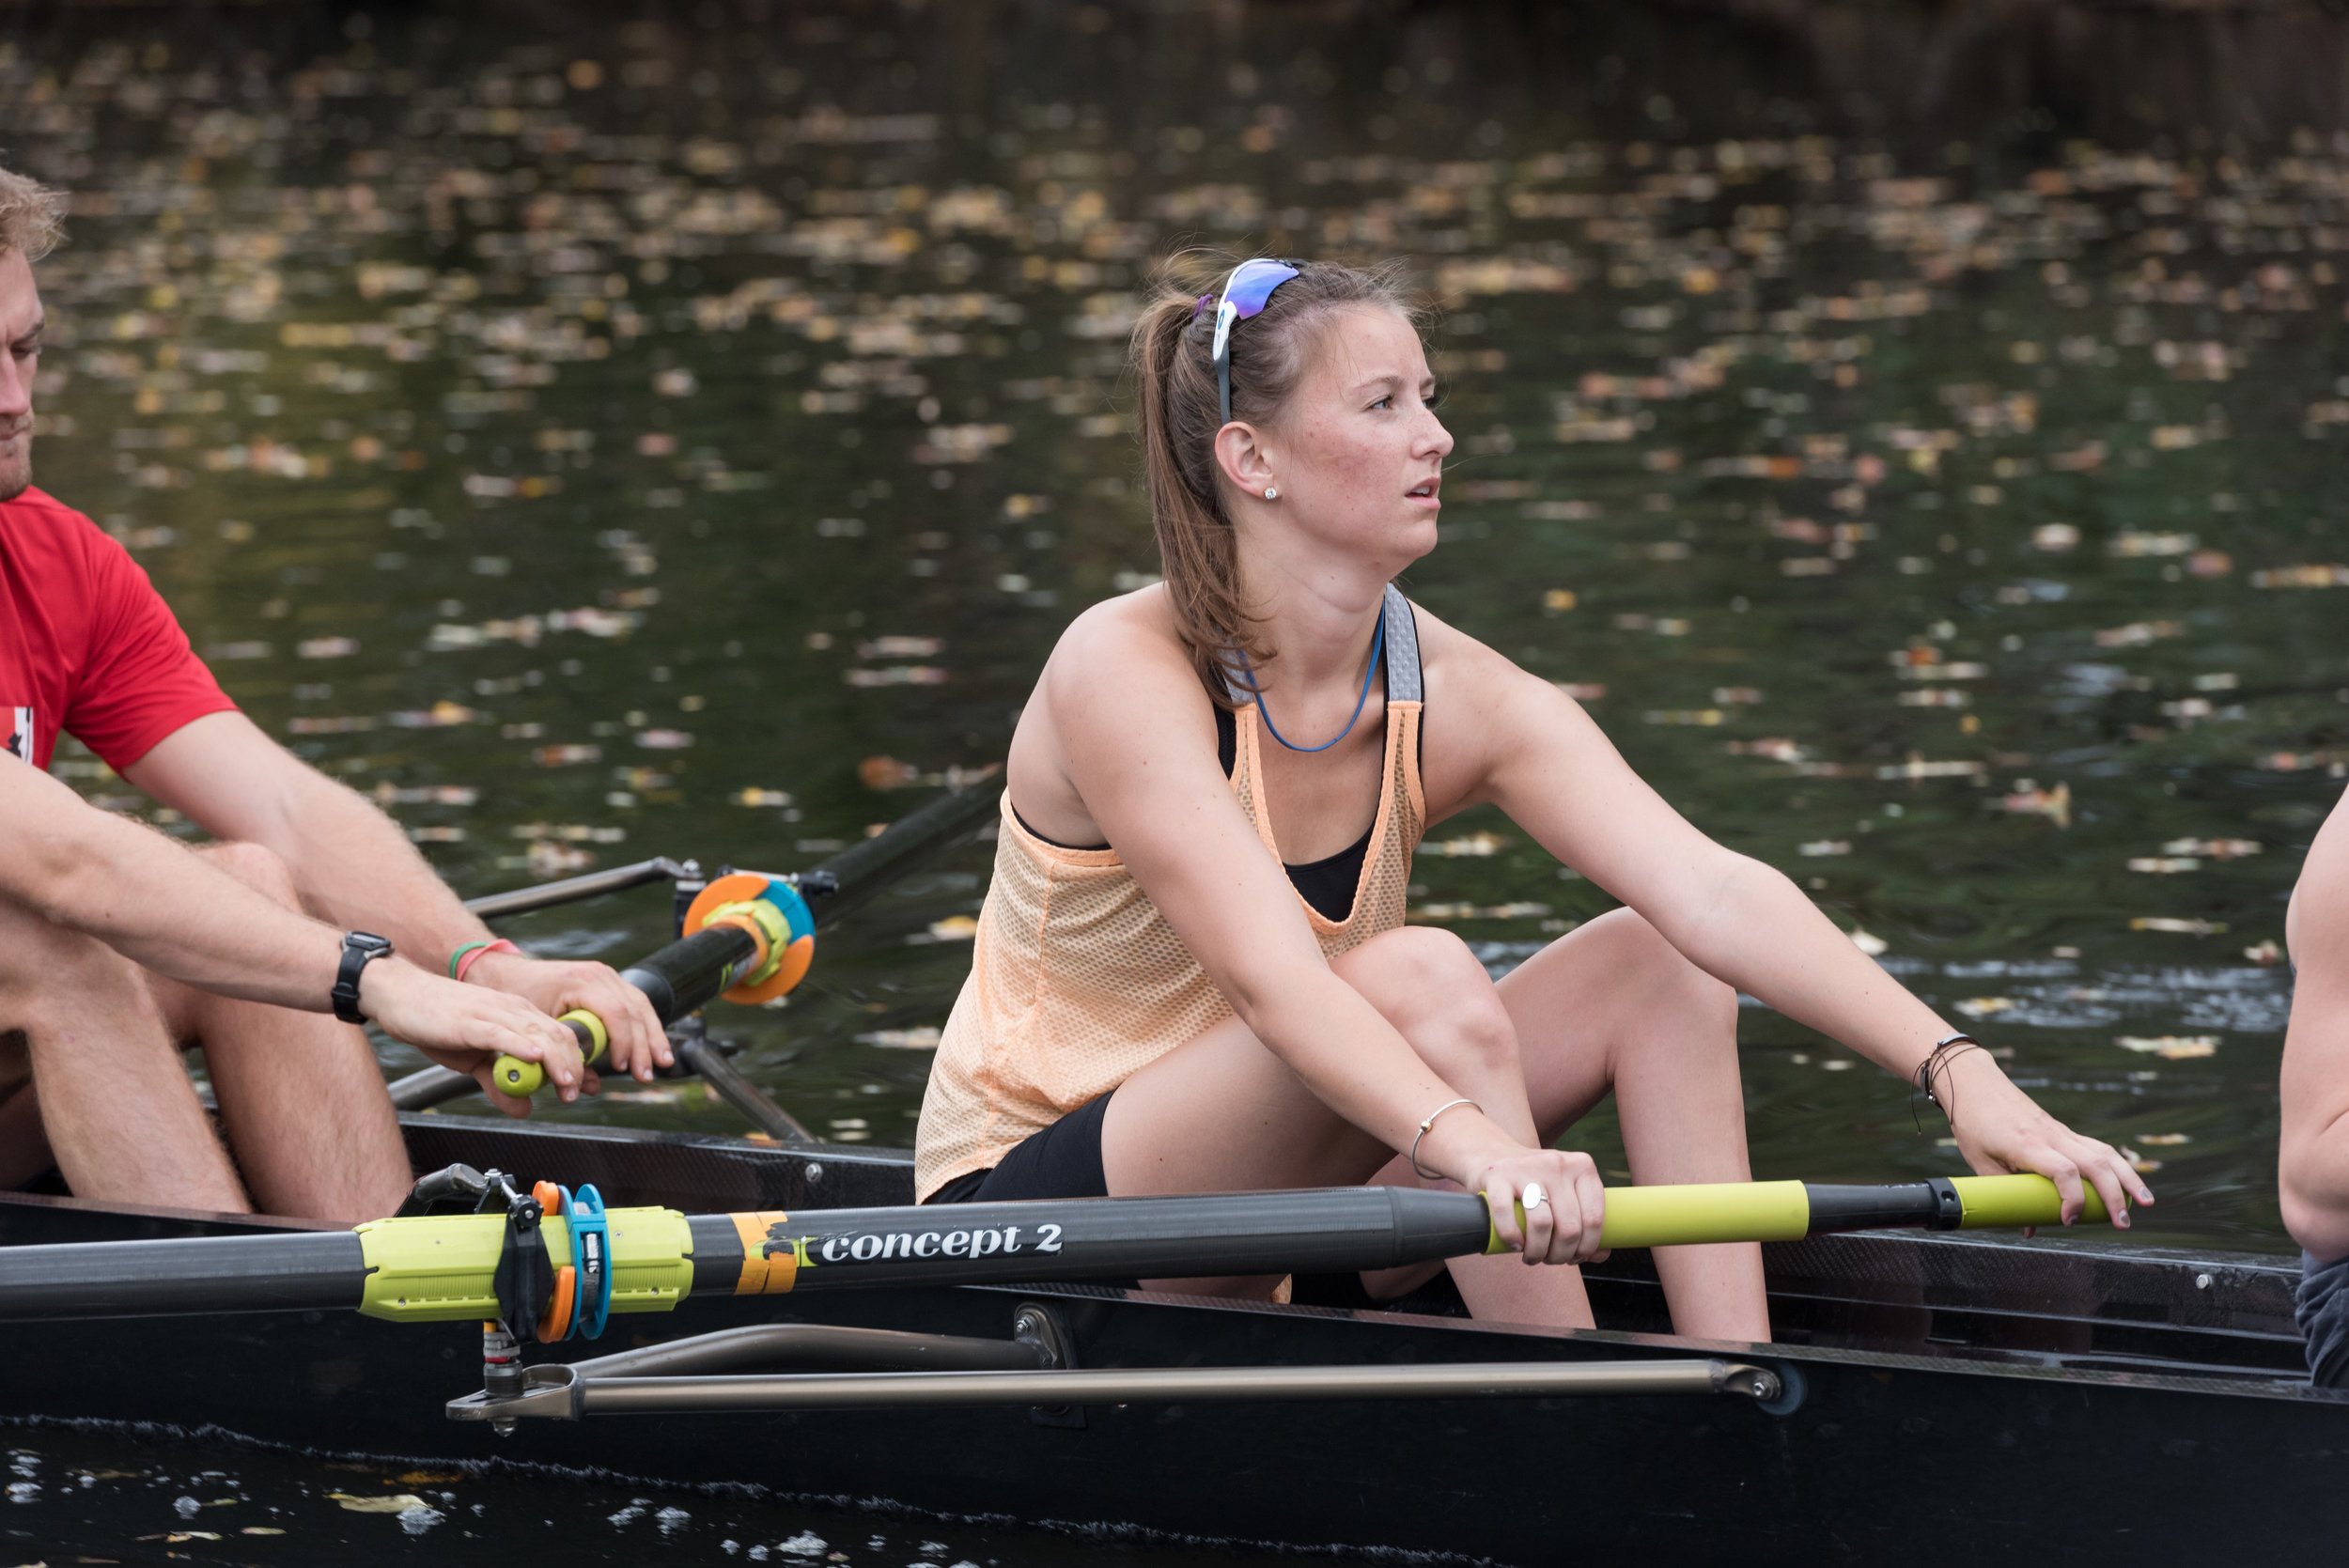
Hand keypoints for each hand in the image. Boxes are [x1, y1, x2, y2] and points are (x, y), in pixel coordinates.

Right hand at [357, 959, 586, 1117]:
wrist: (400, 995)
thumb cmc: (437, 1024)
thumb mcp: (473, 1061)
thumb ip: (499, 1083)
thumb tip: (524, 1109)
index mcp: (519, 1015)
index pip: (560, 1036)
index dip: (577, 1061)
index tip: (584, 1087)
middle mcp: (513, 1010)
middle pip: (557, 1035)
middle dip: (572, 1066)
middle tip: (575, 1093)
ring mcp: (493, 1012)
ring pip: (536, 1034)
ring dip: (555, 1062)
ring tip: (566, 1084)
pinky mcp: (471, 1020)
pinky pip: (501, 1032)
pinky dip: (520, 1045)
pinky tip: (534, 1057)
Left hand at [464, 950, 672, 1081]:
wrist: (509, 973)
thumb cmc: (517, 996)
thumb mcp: (537, 1027)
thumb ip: (562, 1055)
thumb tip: (586, 1085)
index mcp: (582, 981)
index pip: (616, 1013)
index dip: (623, 1042)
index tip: (620, 1067)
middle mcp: (600, 974)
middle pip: (635, 1011)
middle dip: (645, 1046)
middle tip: (646, 1075)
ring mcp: (608, 975)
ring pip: (642, 1006)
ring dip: (654, 1037)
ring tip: (663, 1063)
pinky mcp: (611, 982)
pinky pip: (637, 1003)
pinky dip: (646, 1026)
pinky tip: (655, 1045)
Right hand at [1470, 1147, 1608, 1266]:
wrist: (1492, 1153)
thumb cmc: (1538, 1183)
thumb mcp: (1567, 1192)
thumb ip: (1587, 1220)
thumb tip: (1600, 1255)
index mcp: (1582, 1167)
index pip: (1595, 1218)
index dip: (1587, 1247)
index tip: (1575, 1258)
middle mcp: (1557, 1164)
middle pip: (1569, 1227)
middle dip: (1560, 1255)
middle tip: (1550, 1260)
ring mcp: (1526, 1168)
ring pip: (1542, 1224)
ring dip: (1538, 1252)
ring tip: (1532, 1257)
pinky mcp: (1497, 1175)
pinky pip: (1506, 1214)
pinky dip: (1511, 1237)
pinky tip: (1514, 1245)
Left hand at [1943, 1049, 2154, 1229]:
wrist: (1975, 1083)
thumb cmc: (1973, 1123)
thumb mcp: (1980, 1163)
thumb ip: (2005, 1195)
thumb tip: (2029, 1229)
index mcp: (2027, 1144)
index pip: (2063, 1171)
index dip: (2072, 1199)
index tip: (2067, 1221)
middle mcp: (2051, 1136)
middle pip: (2095, 1163)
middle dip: (2115, 1196)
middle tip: (2122, 1224)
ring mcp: (2061, 1131)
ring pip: (2105, 1153)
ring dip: (2129, 1177)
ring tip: (2146, 1202)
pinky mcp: (2064, 1130)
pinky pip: (2098, 1146)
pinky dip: (2118, 1164)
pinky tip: (2130, 1180)